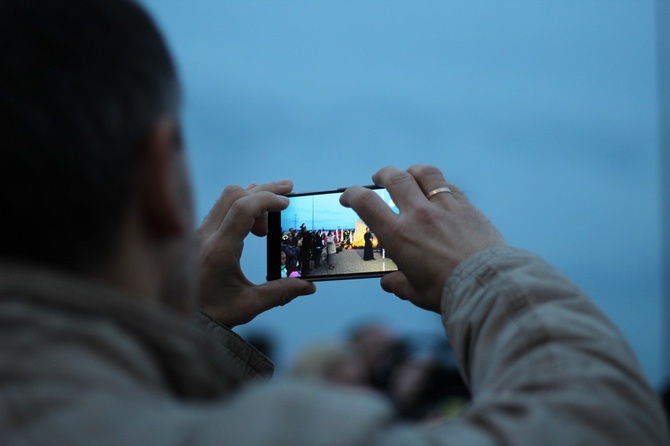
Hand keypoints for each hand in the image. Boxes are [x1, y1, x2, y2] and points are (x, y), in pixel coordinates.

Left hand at [196, 180, 315, 326]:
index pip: (242, 209)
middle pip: (234, 194)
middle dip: (264, 190)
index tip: (287, 204)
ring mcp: (199, 233)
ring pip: (226, 198)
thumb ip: (280, 293)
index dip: (267, 200)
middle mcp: (205, 236)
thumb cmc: (212, 314)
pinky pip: (220, 208)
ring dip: (253, 197)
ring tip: (276, 209)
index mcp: (219, 250)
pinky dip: (241, 207)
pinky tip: (256, 221)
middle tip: (289, 190)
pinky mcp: (198, 235)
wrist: (178, 317)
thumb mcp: (248, 306)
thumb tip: (308, 286)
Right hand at [340, 165, 504, 312]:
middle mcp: (418, 214)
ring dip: (412, 171)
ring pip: (424, 173)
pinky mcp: (467, 208)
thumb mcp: (415, 292)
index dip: (352, 194)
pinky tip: (440, 192)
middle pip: (394, 178)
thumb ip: (398, 284)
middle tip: (379, 178)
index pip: (365, 202)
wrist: (487, 285)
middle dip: (382, 175)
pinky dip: (440, 186)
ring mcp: (444, 207)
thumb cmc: (447, 292)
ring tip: (409, 175)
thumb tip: (389, 283)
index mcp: (398, 235)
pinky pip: (449, 187)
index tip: (348, 197)